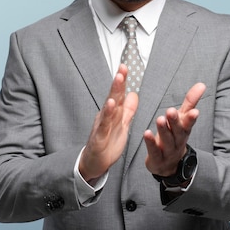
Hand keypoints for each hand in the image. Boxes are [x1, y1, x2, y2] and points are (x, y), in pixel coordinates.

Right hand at [79, 64, 138, 183]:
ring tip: (118, 79)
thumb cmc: (108, 143)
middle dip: (118, 81)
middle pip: (113, 96)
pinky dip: (107, 113)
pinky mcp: (100, 136)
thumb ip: (128, 109)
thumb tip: (134, 94)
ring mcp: (102, 125)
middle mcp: (106, 116)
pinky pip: (104, 123)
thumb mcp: (122, 124)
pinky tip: (110, 104)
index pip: (119, 94)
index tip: (126, 67)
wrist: (95, 162)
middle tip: (123, 67)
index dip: (122, 81)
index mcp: (113, 113)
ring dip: (113, 92)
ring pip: (109, 106)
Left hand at [143, 82, 205, 176]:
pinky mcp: (157, 159)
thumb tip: (201, 84)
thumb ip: (190, 102)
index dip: (191, 118)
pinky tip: (146, 133)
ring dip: (163, 130)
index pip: (189, 123)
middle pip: (178, 131)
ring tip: (159, 120)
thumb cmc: (175, 136)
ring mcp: (168, 151)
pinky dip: (150, 143)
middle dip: (175, 121)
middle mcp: (178, 140)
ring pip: (167, 141)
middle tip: (171, 111)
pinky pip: (154, 151)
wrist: (169, 165)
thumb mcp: (183, 119)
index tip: (194, 112)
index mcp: (184, 130)